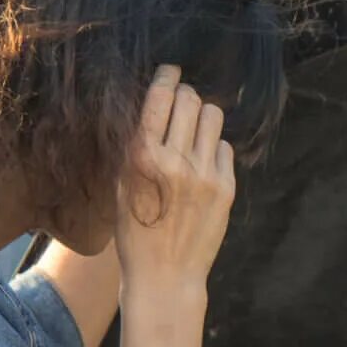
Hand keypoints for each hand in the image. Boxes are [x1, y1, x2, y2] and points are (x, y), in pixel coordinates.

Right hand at [114, 65, 233, 300]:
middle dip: (186, 96)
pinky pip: (224, 147)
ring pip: (213, 117)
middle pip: (191, 99)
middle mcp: (175, 161)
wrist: (164, 276)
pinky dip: (214, 148)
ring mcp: (204, 174)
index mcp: (141, 157)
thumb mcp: (120, 185)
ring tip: (193, 133)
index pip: (161, 96)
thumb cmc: (134, 231)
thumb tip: (151, 103)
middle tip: (181, 104)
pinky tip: (201, 165)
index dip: (167, 76)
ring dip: (202, 118)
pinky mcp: (225, 188)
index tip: (171, 70)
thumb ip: (134, 145)